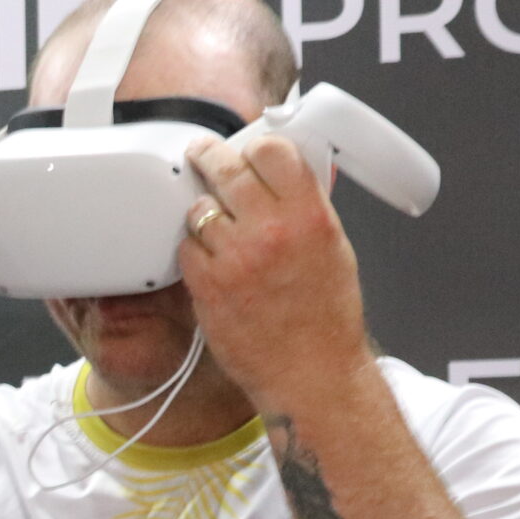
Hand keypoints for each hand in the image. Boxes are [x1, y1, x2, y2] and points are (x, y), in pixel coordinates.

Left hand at [178, 132, 371, 407]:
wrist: (310, 373)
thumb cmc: (325, 317)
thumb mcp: (333, 247)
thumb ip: (305, 206)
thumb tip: (282, 172)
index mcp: (310, 216)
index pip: (273, 150)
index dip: (254, 145)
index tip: (245, 148)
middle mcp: (272, 230)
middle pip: (227, 168)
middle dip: (210, 156)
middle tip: (202, 154)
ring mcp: (236, 256)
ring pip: (200, 208)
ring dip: (204, 213)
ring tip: (218, 229)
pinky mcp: (208, 283)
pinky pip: (186, 247)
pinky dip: (195, 250)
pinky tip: (211, 261)